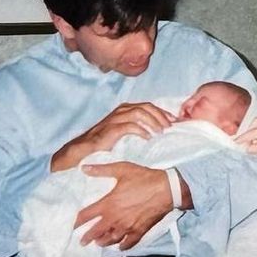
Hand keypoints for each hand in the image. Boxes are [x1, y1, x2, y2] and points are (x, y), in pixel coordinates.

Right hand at [52, 102, 175, 171]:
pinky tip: (148, 138)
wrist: (82, 150)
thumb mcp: (123, 133)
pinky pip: (129, 126)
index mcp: (125, 110)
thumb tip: (158, 132)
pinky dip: (141, 130)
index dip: (162, 112)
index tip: (174, 121)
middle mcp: (120, 111)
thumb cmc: (103, 143)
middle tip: (170, 127)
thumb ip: (137, 129)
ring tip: (161, 132)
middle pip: (146, 107)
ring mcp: (114, 119)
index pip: (148, 106)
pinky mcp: (110, 130)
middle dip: (161, 115)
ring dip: (153, 122)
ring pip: (139, 113)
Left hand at [75, 162, 172, 249]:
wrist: (166, 189)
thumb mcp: (121, 169)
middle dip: (88, 237)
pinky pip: (129, 243)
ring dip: (103, 242)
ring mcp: (127, 226)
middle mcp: (115, 218)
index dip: (77, 221)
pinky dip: (123, 246)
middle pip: (96, 232)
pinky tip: (120, 246)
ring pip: (111, 239)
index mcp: (108, 204)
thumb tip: (84, 168)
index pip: (87, 215)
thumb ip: (101, 170)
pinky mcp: (139, 230)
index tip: (72, 226)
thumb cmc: (144, 178)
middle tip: (82, 241)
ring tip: (99, 243)